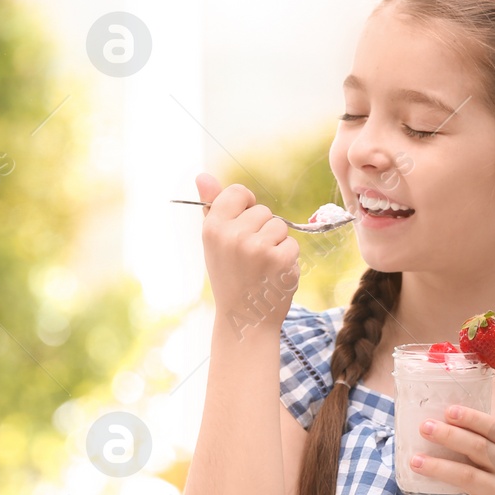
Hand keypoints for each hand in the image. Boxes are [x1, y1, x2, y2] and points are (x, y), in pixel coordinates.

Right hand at [195, 172, 300, 333]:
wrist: (244, 319)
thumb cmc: (229, 276)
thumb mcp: (215, 242)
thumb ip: (213, 206)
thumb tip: (202, 175)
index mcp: (213, 227)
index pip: (238, 192)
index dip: (246, 207)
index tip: (243, 227)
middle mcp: (233, 235)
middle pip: (263, 211)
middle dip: (262, 230)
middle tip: (249, 257)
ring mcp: (257, 247)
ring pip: (280, 226)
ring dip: (276, 244)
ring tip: (261, 266)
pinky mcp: (280, 258)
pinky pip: (292, 243)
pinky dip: (287, 258)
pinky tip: (273, 275)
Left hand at [409, 404, 494, 494]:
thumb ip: (479, 450)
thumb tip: (436, 427)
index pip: (494, 429)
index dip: (472, 418)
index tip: (449, 410)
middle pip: (478, 448)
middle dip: (449, 435)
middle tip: (424, 427)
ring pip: (466, 476)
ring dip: (437, 467)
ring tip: (414, 461)